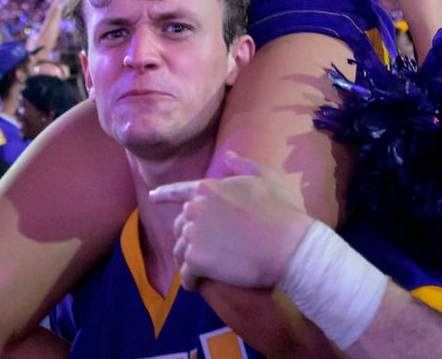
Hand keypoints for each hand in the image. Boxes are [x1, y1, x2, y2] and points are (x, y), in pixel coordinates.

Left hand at [150, 152, 312, 290]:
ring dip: (188, 261)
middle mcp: (194, 208)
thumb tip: (229, 155)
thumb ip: (243, 165)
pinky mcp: (196, 260)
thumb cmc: (282, 213)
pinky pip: (186, 274)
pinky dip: (190, 281)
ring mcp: (193, 234)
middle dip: (188, 237)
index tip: (152, 197)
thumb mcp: (266, 178)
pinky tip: (197, 285)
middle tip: (203, 251)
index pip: (178, 191)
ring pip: (180, 250)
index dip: (164, 195)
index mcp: (207, 188)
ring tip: (200, 271)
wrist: (289, 246)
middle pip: (180, 225)